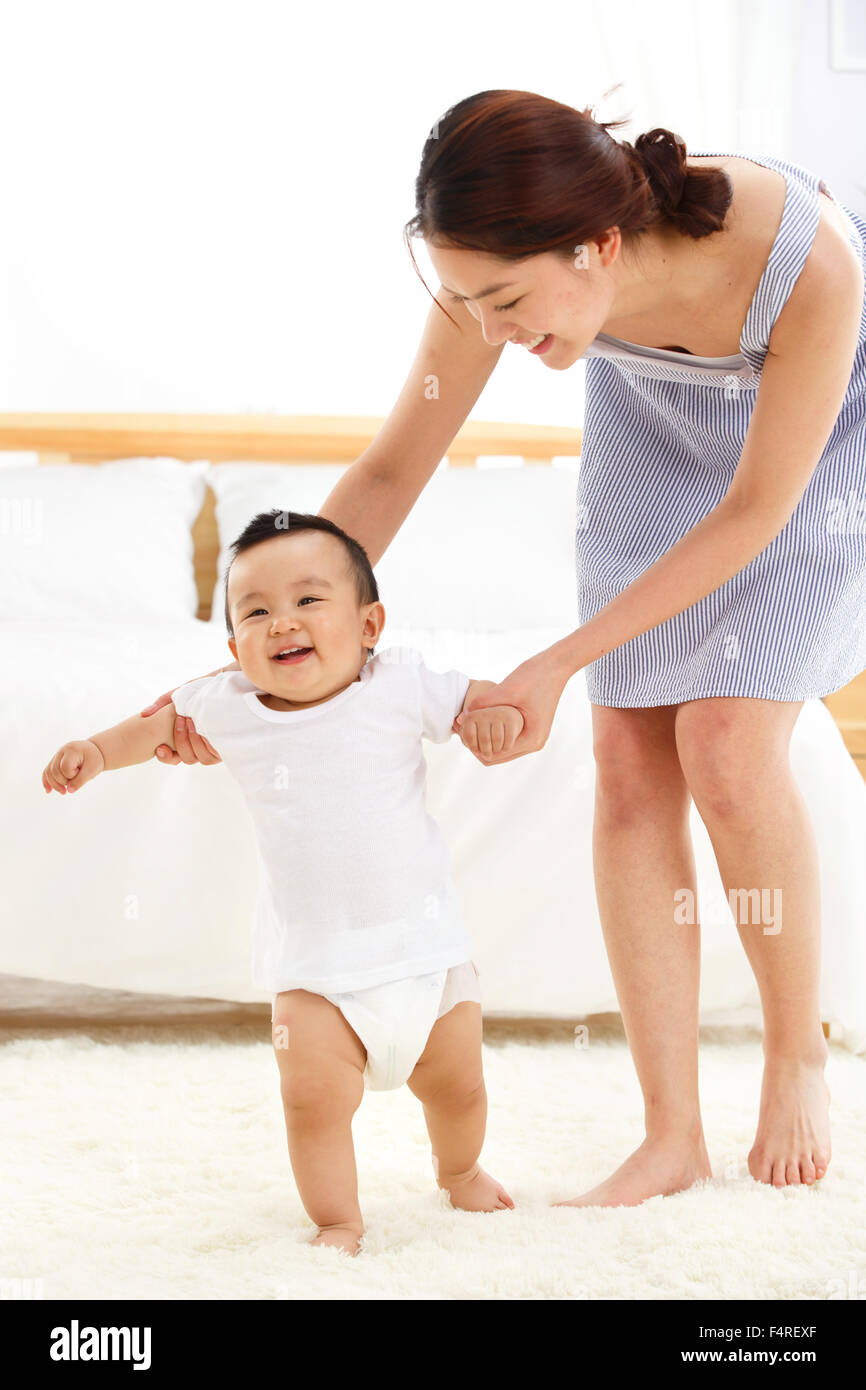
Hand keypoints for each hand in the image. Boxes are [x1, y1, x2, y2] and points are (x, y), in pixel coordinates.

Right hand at [42, 739, 104, 794]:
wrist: (94, 751)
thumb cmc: (94, 760)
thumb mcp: (92, 769)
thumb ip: (81, 780)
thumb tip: (69, 791)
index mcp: (72, 750)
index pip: (65, 767)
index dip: (72, 775)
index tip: (80, 773)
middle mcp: (61, 751)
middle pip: (54, 771)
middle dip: (63, 781)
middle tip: (75, 783)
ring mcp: (56, 756)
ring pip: (48, 772)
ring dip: (54, 785)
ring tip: (64, 792)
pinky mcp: (55, 761)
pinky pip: (47, 772)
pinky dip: (47, 782)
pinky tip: (48, 791)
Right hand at [140, 683, 221, 766]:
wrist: (221, 683)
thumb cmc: (198, 691)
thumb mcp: (177, 696)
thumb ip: (161, 705)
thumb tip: (144, 713)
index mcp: (185, 741)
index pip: (173, 758)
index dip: (165, 757)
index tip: (160, 747)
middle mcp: (199, 748)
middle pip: (187, 759)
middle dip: (181, 742)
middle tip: (180, 720)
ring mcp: (213, 748)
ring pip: (200, 758)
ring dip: (193, 740)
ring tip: (190, 721)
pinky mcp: (225, 746)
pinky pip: (214, 753)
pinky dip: (205, 742)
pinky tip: (202, 726)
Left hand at [451, 648, 571, 765]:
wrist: (556, 665)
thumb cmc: (534, 676)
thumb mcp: (506, 689)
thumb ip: (483, 704)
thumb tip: (461, 716)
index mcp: (531, 739)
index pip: (495, 756)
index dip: (475, 746)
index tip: (460, 730)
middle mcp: (535, 743)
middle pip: (498, 756)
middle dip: (478, 745)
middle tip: (460, 727)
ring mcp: (535, 737)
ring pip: (503, 749)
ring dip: (486, 739)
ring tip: (468, 723)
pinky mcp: (533, 728)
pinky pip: (509, 739)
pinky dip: (494, 733)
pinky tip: (482, 721)